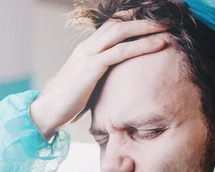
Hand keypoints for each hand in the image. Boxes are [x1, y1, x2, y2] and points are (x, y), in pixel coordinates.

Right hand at [29, 18, 167, 139]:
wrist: (46, 110)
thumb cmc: (66, 103)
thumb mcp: (86, 85)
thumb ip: (99, 79)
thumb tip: (114, 86)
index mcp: (85, 49)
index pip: (111, 26)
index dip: (131, 20)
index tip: (150, 20)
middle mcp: (87, 47)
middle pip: (118, 23)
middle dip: (142, 18)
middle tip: (165, 17)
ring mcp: (88, 55)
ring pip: (121, 32)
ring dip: (147, 27)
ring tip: (167, 26)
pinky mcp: (91, 67)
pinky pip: (121, 51)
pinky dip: (143, 45)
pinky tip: (159, 44)